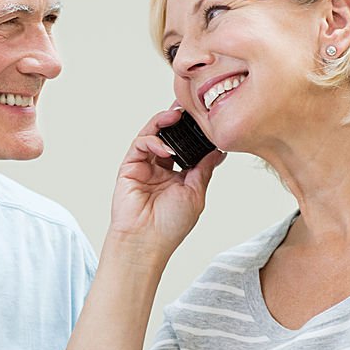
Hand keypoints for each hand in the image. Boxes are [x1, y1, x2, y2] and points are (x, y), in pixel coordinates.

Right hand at [109, 107, 225, 258]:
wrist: (147, 242)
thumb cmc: (170, 225)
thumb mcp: (196, 192)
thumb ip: (204, 167)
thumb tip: (219, 148)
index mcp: (178, 174)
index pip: (186, 145)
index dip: (194, 131)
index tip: (206, 118)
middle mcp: (161, 167)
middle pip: (169, 134)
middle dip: (178, 119)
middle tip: (189, 107)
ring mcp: (144, 165)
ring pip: (153, 133)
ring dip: (163, 122)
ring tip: (176, 116)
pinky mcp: (129, 166)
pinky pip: (140, 144)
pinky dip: (152, 140)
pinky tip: (164, 147)